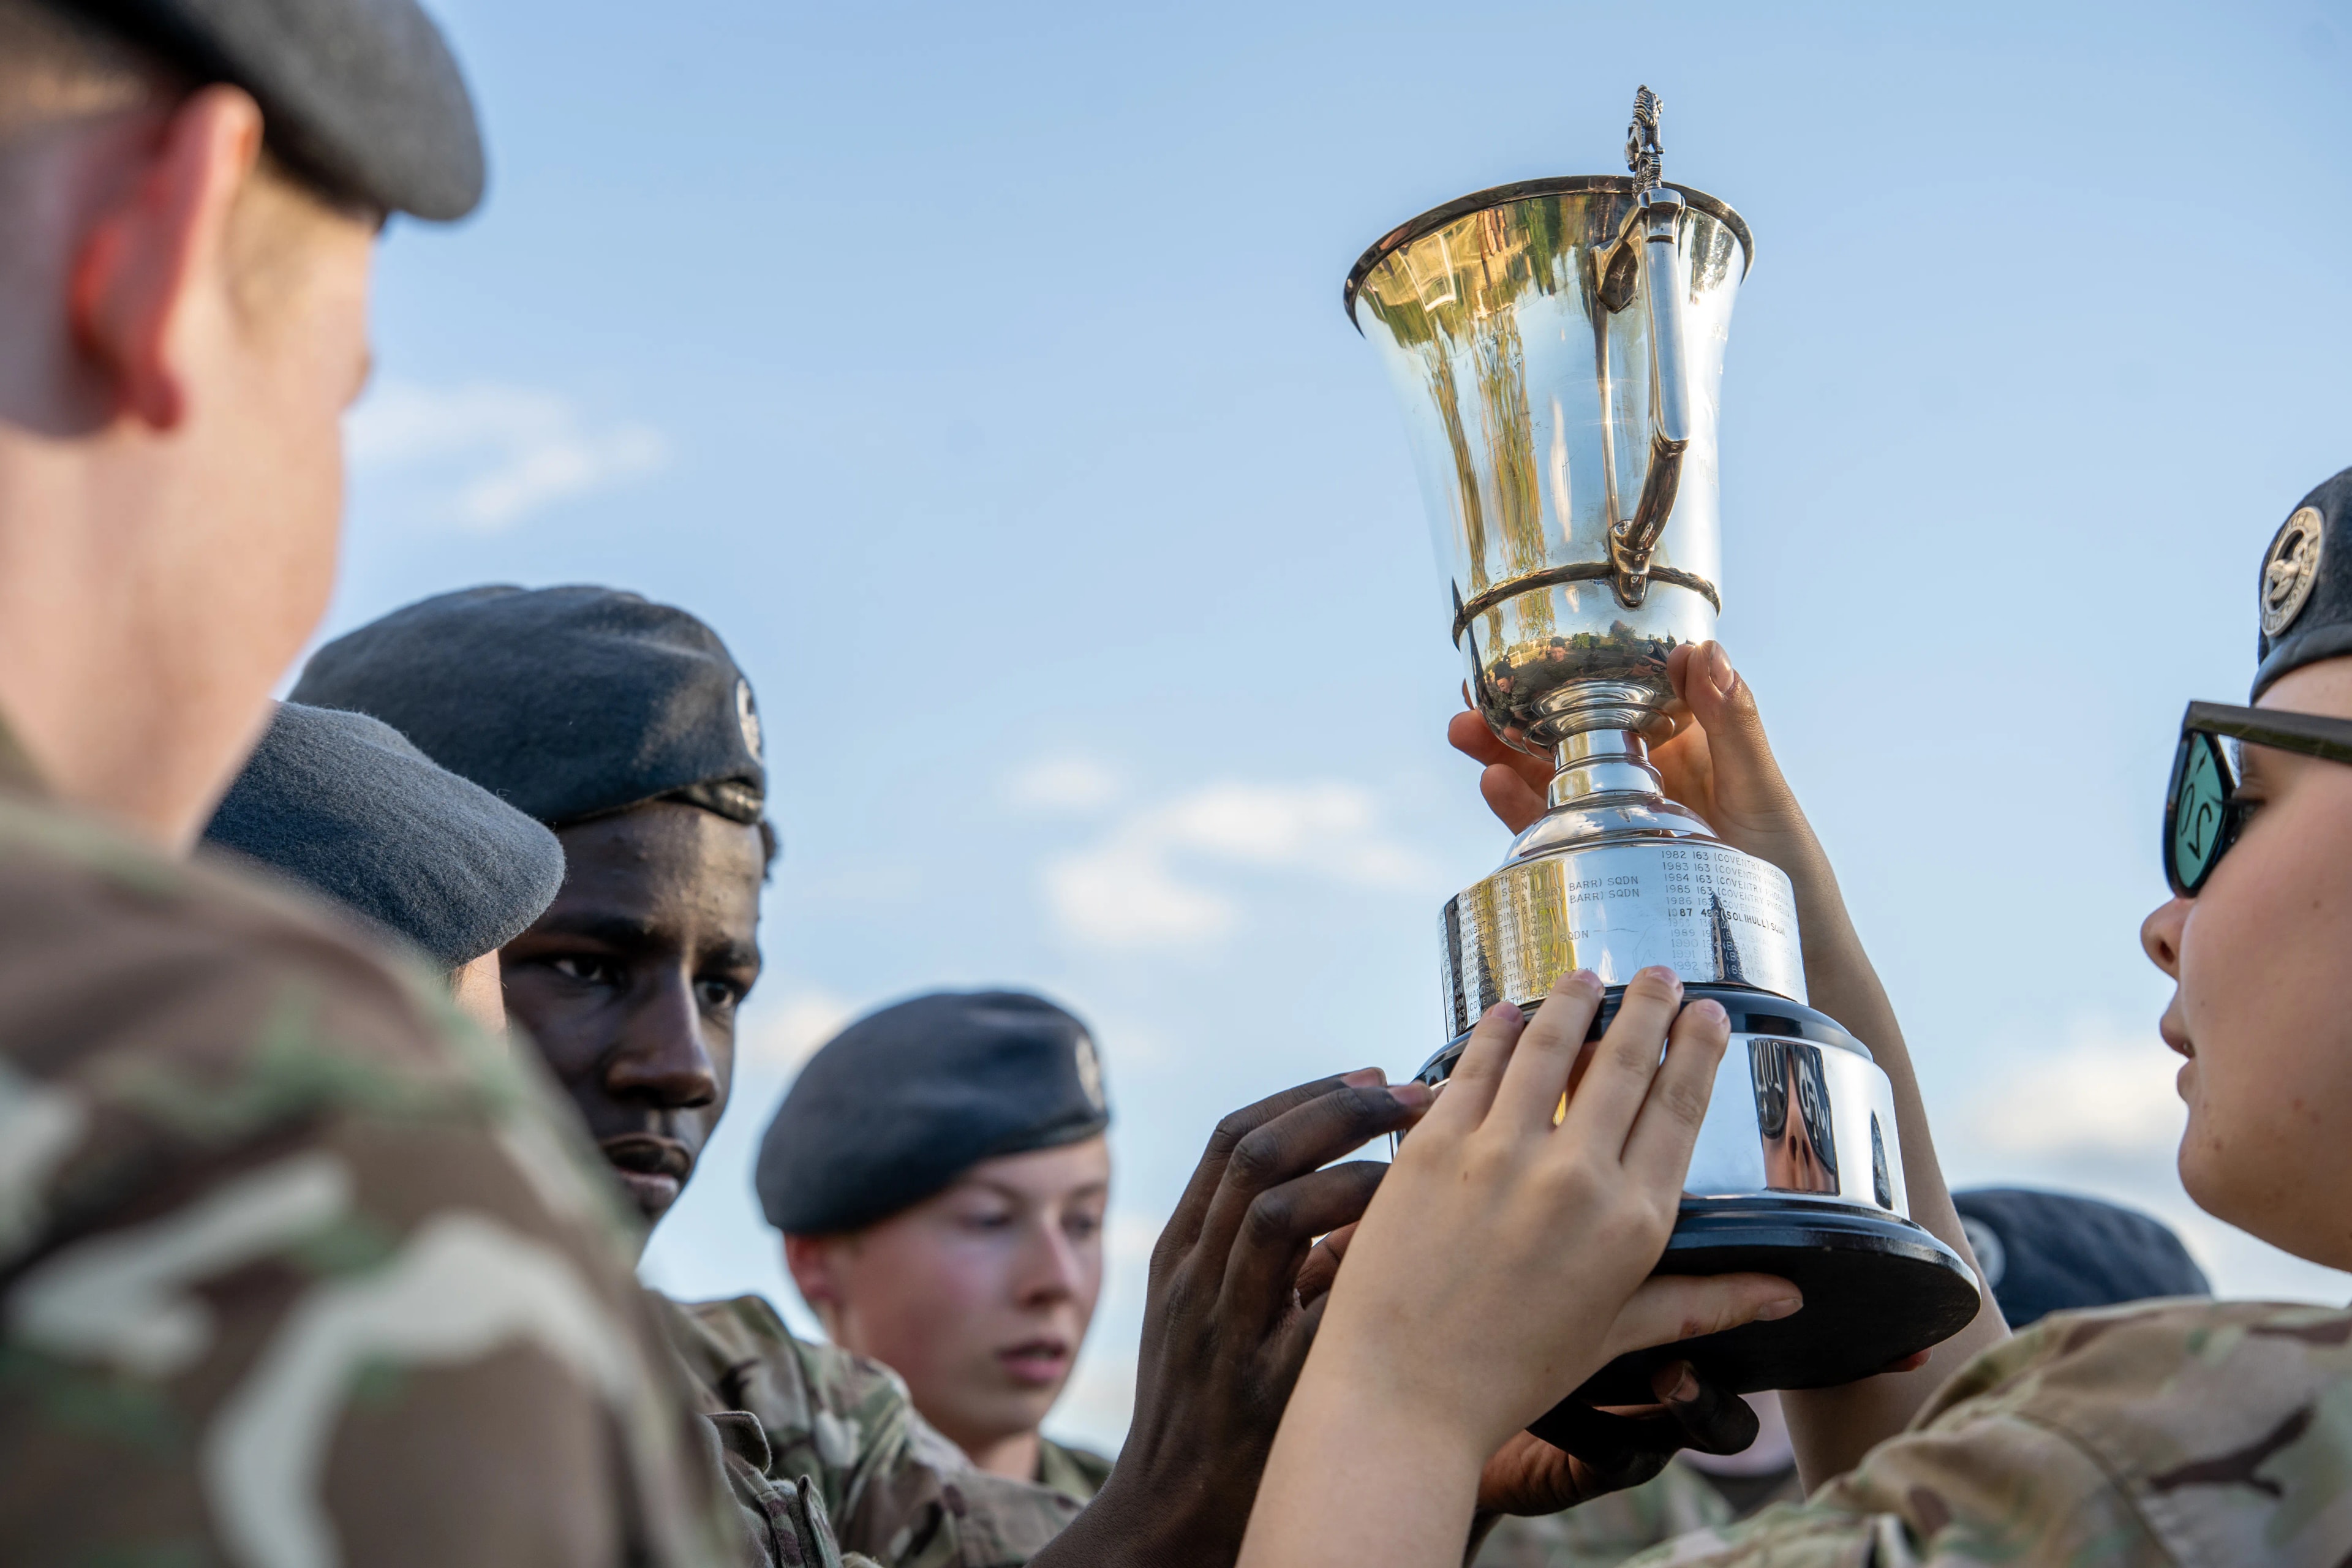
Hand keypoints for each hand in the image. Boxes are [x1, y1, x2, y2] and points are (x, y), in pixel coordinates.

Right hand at [1034, 1070, 1430, 1567]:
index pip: (1234, 1137)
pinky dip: (1363, 1263)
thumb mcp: (1208, 1316)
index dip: (1309, 1093)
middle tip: (1414, 1096)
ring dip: (1356, 1175)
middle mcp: (1194, 1281)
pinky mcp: (1263, 1389)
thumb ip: (1259, 1251)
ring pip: (1274, 1212)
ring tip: (1421, 1170)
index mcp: (1179, 1254)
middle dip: (1340, 1110)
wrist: (1170, 1520)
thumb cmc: (1210, 1411)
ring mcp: (1224, 1333)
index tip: (1372, 1074)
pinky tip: (1418, 1256)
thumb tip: (1358, 1181)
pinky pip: (1315, 1304)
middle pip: (1253, 1155)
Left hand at [1236, 972, 1801, 1567]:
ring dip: (1571, 1000)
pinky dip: (1494, 1030)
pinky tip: (1505, 1010)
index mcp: (1631, 1224)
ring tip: (1586, 973)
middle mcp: (1575, 1178)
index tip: (1707, 1012)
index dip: (1696, 1052)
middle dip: (1645, 1007)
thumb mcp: (1617, 1335)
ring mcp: (1499, 1154)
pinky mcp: (1434, 1145)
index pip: (1680, 1110)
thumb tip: (1789, 1293)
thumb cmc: (1511, 1375)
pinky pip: (1474, 1066)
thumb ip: (1703, 1302)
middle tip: (1656, 971)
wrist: (1403, 1397)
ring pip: (1547, 1045)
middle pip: (1623, 1062)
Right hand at [1447, 642, 1819, 873]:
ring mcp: (1618, 825)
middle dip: (1517, 714)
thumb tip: (1705, 650)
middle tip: (1473, 694)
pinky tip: (1495, 786)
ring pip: (1548, 780)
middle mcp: (1643, 780)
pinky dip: (1518, 809)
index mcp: (1683, 746)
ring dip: (1503, 756)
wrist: (1792, 961)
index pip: (1618, 695)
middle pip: (1567, 736)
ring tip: (1469, 734)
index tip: (1531, 649)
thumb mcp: (1763, 792)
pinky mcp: (1602, 869)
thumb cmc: (1791, 872)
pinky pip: (1552, 833)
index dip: (1571, 671)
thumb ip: (1734, 726)